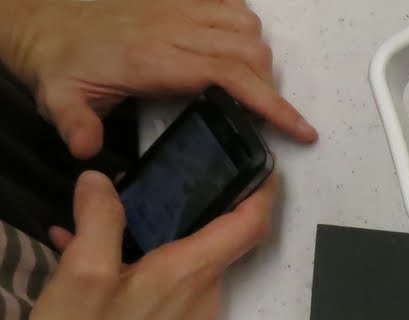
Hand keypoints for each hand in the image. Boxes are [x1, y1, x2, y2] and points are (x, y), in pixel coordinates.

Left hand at [0, 0, 315, 158]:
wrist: (43, 19)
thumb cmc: (61, 60)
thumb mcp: (58, 98)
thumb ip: (75, 124)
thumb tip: (87, 150)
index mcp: (154, 57)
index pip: (231, 76)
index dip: (273, 105)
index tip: (300, 129)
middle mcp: (173, 27)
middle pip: (250, 52)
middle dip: (267, 86)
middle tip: (259, 114)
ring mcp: (177, 7)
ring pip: (247, 25)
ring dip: (257, 55)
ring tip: (247, 83)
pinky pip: (230, 2)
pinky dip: (242, 24)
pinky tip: (231, 47)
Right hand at [9, 169, 273, 319]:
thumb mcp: (84, 270)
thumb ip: (99, 219)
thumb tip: (100, 183)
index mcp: (189, 273)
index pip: (247, 226)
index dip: (263, 193)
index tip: (266, 168)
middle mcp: (202, 295)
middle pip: (222, 240)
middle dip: (205, 203)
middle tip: (178, 174)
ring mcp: (189, 316)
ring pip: (189, 259)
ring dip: (161, 230)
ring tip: (115, 208)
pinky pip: (167, 282)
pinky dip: (142, 259)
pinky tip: (92, 250)